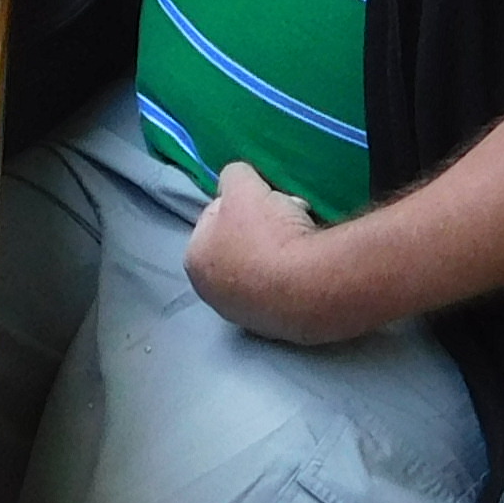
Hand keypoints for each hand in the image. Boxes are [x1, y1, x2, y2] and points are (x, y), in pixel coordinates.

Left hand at [183, 160, 362, 344]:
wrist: (309, 286)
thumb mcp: (242, 183)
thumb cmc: (265, 233)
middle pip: (239, 243)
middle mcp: (212, 294)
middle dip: (262, 226)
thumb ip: (233, 175)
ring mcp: (245, 315)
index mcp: (194, 260)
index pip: (214, 216)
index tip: (263, 199)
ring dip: (280, 249)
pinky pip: (284, 287)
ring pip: (263, 266)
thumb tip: (238, 180)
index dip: (241, 201)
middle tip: (285, 215)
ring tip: (302, 237)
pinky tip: (308, 264)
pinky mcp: (277, 326)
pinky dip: (294, 274)